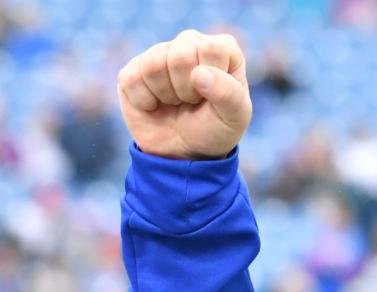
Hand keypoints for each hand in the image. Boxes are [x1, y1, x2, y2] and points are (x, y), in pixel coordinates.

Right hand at [117, 29, 251, 160]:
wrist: (185, 154)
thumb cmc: (215, 131)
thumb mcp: (234, 118)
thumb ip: (229, 94)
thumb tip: (198, 74)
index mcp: (221, 49)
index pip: (211, 49)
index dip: (210, 81)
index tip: (212, 98)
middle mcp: (189, 43)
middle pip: (180, 55)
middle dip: (187, 90)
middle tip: (192, 103)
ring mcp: (158, 53)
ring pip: (153, 65)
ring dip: (166, 95)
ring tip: (176, 103)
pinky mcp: (133, 70)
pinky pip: (132, 80)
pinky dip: (145, 102)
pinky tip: (156, 106)